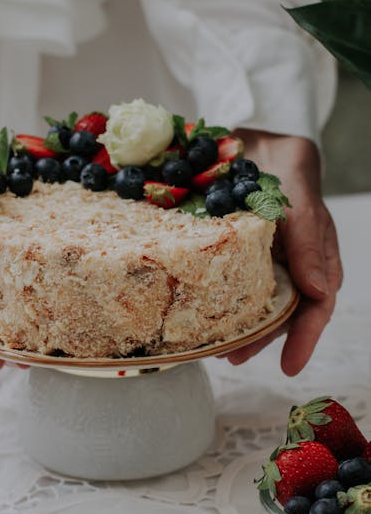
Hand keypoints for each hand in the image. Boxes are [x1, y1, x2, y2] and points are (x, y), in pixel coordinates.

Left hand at [223, 130, 342, 375]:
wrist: (259, 146)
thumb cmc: (289, 175)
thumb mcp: (303, 208)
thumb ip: (312, 246)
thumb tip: (320, 293)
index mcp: (315, 261)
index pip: (316, 308)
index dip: (304, 340)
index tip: (289, 367)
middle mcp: (290, 267)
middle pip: (280, 314)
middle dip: (259, 339)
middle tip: (232, 358)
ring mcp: (262, 261)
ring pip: (252, 302)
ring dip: (235, 324)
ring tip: (212, 344)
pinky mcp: (235, 252)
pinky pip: (226, 279)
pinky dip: (213, 295)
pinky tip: (194, 306)